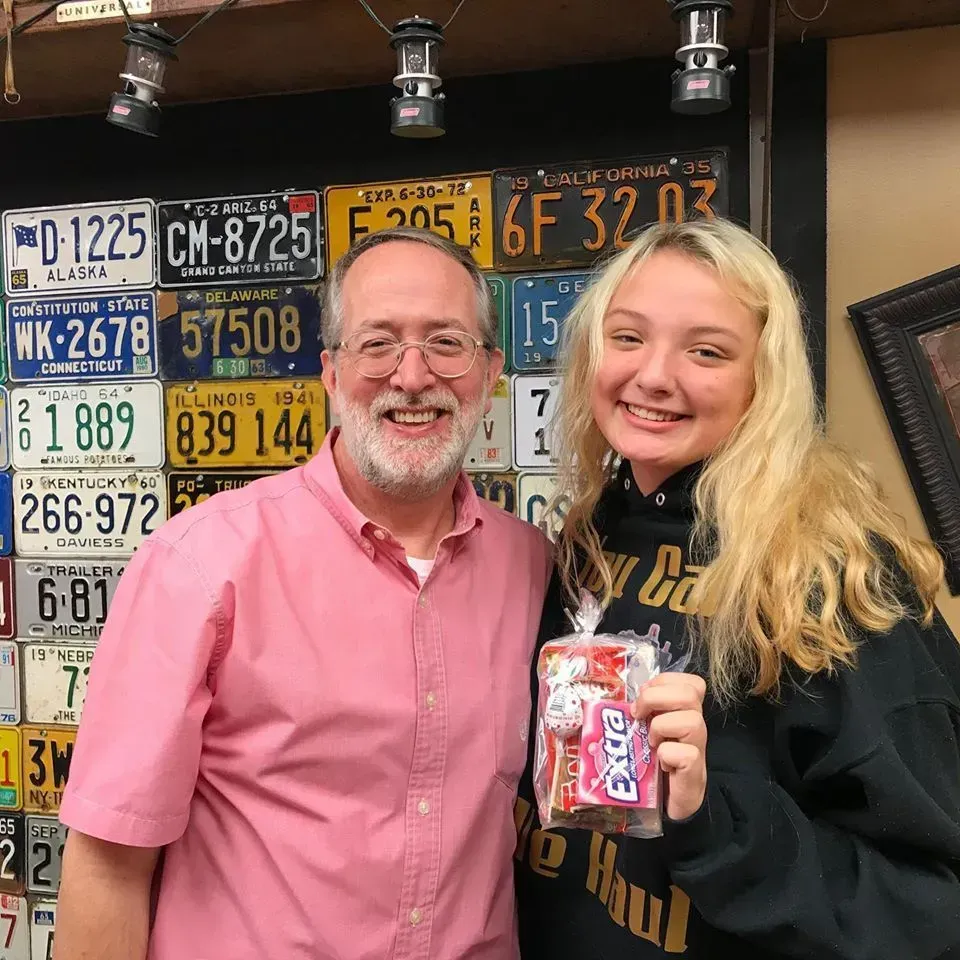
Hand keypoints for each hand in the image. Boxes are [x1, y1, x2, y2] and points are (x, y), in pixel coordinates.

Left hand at [631, 672, 707, 820]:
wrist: (670, 802)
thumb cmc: (655, 762)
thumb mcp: (648, 730)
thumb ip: (645, 711)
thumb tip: (629, 699)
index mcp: (685, 711)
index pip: (690, 682)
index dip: (664, 682)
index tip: (644, 695)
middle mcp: (696, 724)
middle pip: (688, 694)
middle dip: (655, 698)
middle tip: (638, 715)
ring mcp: (698, 747)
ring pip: (691, 721)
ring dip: (661, 728)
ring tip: (651, 742)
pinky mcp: (694, 769)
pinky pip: (684, 753)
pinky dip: (666, 755)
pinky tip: (661, 764)